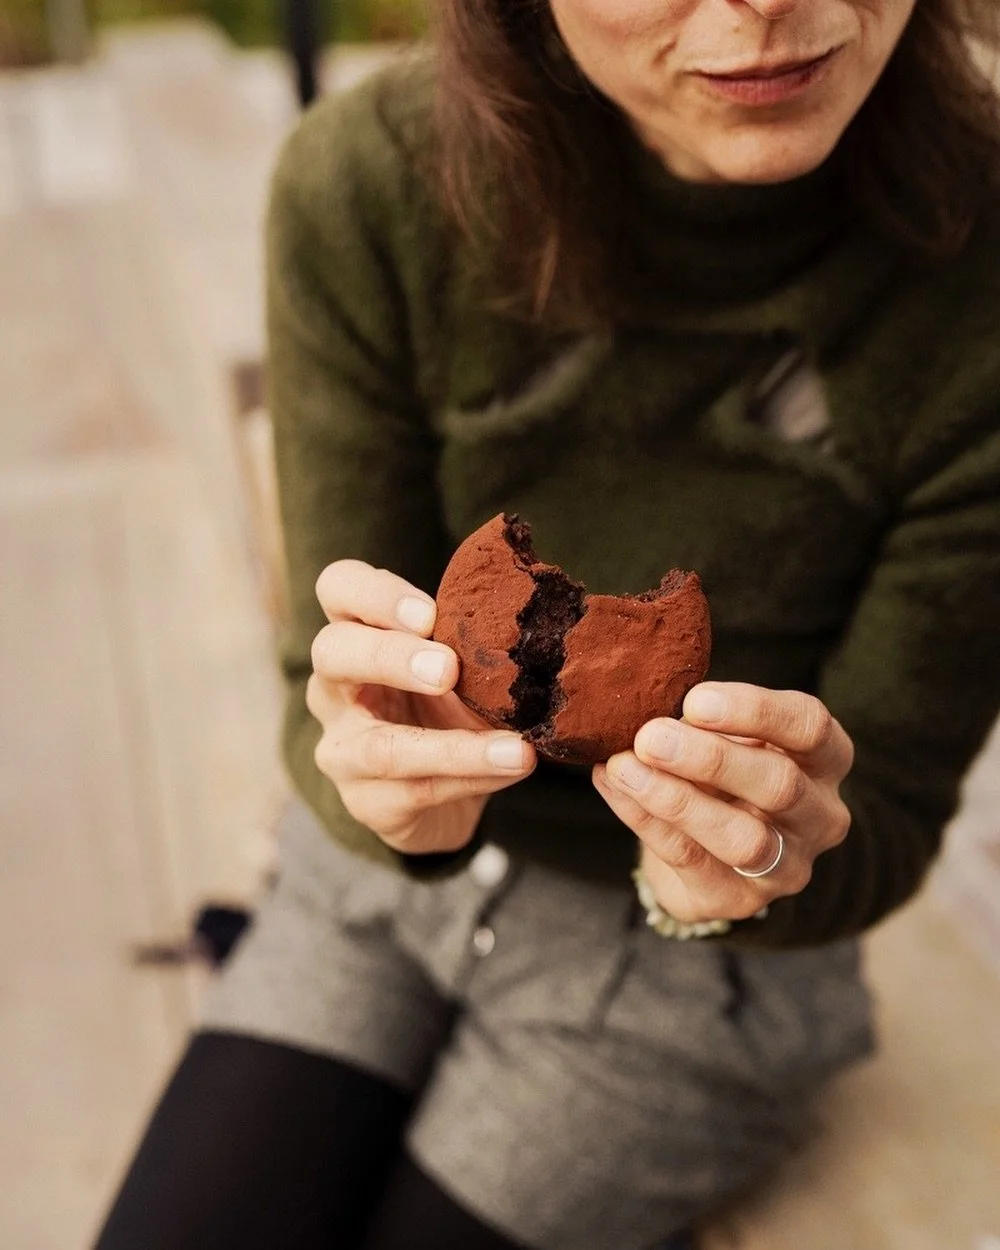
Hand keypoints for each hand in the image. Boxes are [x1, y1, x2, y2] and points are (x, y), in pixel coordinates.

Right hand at [307, 559, 535, 854]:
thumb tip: (543, 629)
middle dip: (390, 657)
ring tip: (515, 749)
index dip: (374, 594)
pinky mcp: (364, 802)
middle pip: (333, 653)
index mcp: (357, 632)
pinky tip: (511, 768)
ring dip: (453, 748)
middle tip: (448, 669)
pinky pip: (415, 792)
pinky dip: (471, 779)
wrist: (444, 795)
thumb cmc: (449, 709)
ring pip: (378, 747)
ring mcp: (342, 749)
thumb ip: (483, 646)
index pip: (339, 588)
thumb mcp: (466, 669)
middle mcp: (334, 687)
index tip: (430, 613)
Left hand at [593, 682, 852, 922]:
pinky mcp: (741, 899)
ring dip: (678, 800)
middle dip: (710, 758)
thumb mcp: (726, 736)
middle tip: (650, 736)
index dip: (755, 711)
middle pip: (780, 784)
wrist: (707, 849)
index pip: (810, 727)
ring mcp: (788, 866)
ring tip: (624, 767)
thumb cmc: (721, 771)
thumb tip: (641, 702)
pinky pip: (690, 858)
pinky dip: (644, 818)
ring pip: (743, 838)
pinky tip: (613, 786)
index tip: (695, 700)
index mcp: (826, 759)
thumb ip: (702, 720)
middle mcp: (821, 815)